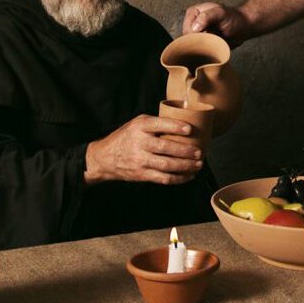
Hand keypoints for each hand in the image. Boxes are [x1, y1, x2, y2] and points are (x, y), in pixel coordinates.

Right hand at [84, 115, 202, 185]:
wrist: (105, 158)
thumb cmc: (126, 137)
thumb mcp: (136, 124)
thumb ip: (155, 124)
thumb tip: (182, 124)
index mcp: (140, 127)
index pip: (159, 125)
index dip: (175, 126)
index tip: (189, 129)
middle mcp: (140, 143)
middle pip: (166, 148)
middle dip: (185, 151)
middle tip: (199, 152)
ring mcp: (140, 160)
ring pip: (167, 165)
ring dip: (185, 166)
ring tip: (198, 165)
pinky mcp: (142, 175)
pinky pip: (163, 178)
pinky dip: (178, 178)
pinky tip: (188, 175)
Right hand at [182, 2, 251, 46]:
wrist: (244, 27)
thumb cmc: (233, 18)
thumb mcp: (220, 13)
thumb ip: (206, 17)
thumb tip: (194, 29)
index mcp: (193, 12)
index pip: (187, 29)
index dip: (196, 35)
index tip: (209, 33)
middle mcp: (192, 23)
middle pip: (188, 39)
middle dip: (200, 41)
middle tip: (214, 37)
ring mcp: (197, 33)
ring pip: (193, 46)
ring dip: (204, 47)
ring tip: (215, 40)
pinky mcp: (203, 42)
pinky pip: (199, 51)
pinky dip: (206, 51)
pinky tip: (214, 46)